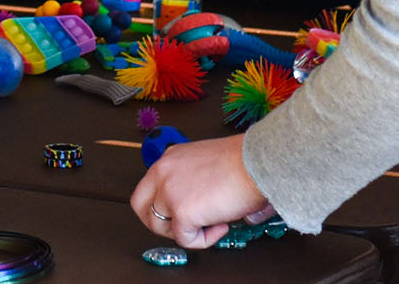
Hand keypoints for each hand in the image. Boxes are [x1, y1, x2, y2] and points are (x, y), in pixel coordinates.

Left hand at [132, 134, 269, 248]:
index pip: (150, 187)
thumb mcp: (204, 162)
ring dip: (184, 231)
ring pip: (159, 227)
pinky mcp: (182, 213)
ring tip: (210, 222)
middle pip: (141, 206)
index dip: (165, 204)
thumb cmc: (243, 161)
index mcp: (170, 158)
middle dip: (161, 222)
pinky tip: (222, 225)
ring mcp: (169, 193)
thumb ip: (190, 179)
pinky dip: (204, 240)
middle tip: (186, 225)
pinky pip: (185, 240)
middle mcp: (163, 172)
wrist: (257, 163)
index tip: (184, 209)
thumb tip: (195, 204)